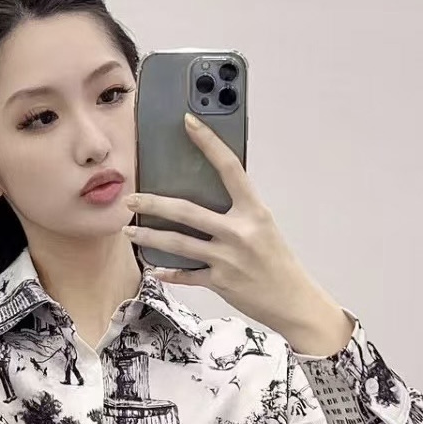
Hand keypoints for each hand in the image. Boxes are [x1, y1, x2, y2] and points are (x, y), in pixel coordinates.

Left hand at [122, 113, 353, 355]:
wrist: (293, 301)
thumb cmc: (278, 262)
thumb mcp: (264, 228)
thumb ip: (239, 211)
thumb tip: (207, 195)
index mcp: (254, 212)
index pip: (229, 168)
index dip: (209, 142)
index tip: (188, 122)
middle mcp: (239, 232)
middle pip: (187, 211)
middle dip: (153, 203)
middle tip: (131, 198)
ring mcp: (227, 258)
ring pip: (177, 243)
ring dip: (148, 237)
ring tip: (129, 231)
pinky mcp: (220, 281)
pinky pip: (186, 274)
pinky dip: (168, 272)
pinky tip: (152, 267)